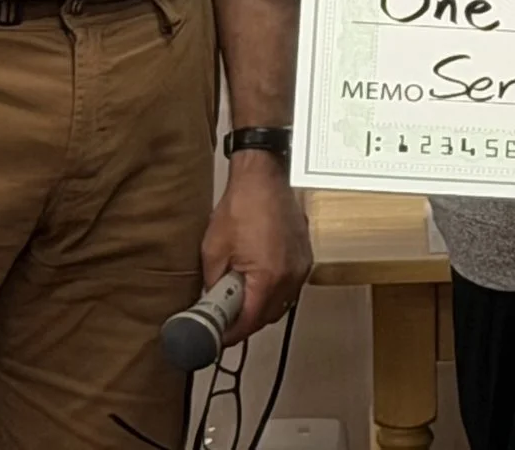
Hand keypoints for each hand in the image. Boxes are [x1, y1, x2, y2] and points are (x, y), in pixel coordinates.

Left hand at [199, 158, 311, 346]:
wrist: (264, 177)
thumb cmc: (239, 209)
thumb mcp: (213, 250)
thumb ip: (212, 284)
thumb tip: (209, 305)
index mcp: (268, 278)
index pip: (250, 322)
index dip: (230, 334)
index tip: (215, 338)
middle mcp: (291, 276)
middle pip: (268, 317)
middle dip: (246, 323)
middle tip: (222, 321)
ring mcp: (302, 266)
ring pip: (281, 303)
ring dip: (261, 308)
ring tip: (238, 301)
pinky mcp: (305, 256)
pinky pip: (290, 286)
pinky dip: (274, 291)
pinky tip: (257, 282)